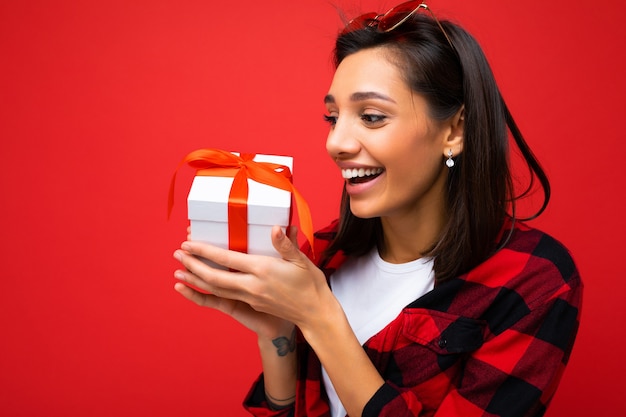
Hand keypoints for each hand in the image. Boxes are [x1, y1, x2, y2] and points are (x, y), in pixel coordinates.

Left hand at [173, 226, 333, 337]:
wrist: (315, 313)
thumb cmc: (311, 284)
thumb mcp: (301, 261)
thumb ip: (286, 244)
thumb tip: (276, 227)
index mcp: (263, 270)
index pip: (227, 258)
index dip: (205, 251)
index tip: (189, 242)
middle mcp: (252, 285)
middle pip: (214, 277)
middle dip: (193, 265)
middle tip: (177, 253)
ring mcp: (250, 297)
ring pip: (216, 289)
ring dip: (196, 279)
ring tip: (179, 270)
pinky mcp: (252, 304)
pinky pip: (224, 296)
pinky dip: (207, 291)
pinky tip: (197, 287)